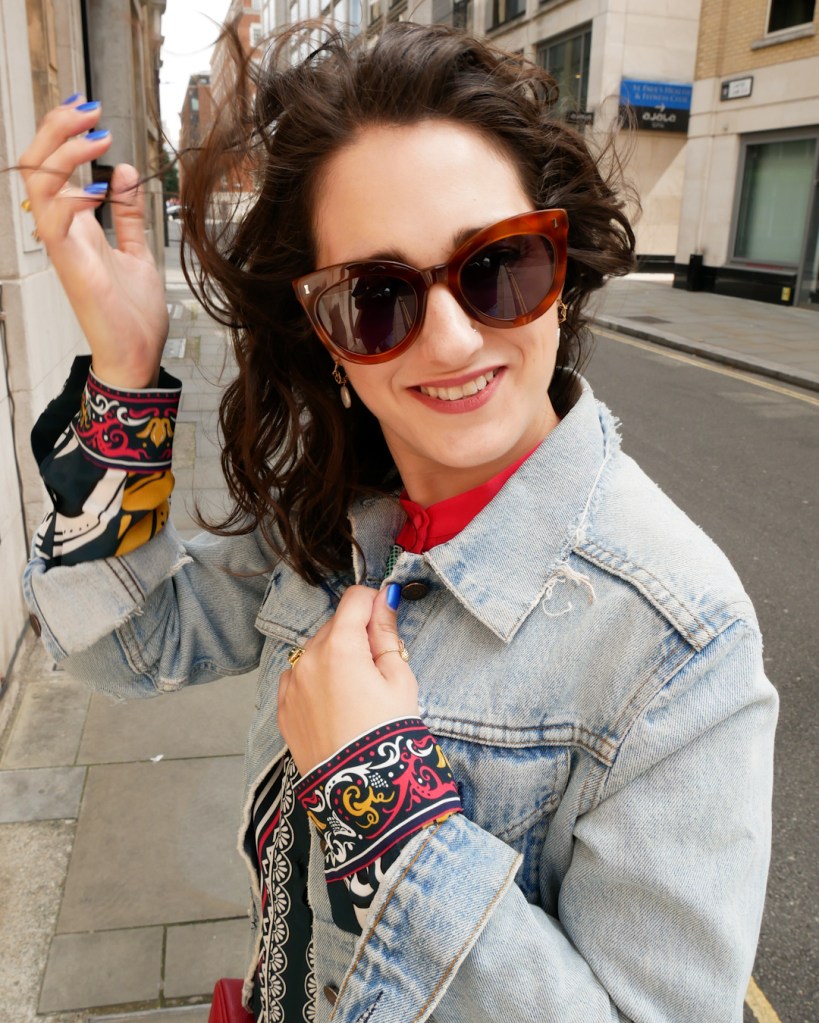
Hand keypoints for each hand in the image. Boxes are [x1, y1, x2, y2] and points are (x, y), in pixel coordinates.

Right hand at [17, 97, 168, 387]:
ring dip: (64, 152)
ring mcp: (64, 247)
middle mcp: (63, 231)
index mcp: (77, 225)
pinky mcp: (72, 266)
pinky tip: (97, 187)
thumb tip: (124, 172)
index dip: (63, 133)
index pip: (53, 167)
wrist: (137, 356)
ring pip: (38, 184)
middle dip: (57, 129)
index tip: (89, 110)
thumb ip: (127, 214)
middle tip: (89, 109)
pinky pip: (53, 222)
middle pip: (37, 165)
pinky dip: (70, 197)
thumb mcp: (137, 251)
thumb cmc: (133, 313)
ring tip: (97, 135)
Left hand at [278, 585, 418, 775]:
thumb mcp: (399, 679)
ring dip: (335, 657)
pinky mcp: (284, 707)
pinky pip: (300, 678)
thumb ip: (386, 634)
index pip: (354, 600)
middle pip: (335, 626)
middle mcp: (307, 658)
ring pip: (315, 651)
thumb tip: (383, 600)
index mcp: (339, 646)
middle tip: (378, 668)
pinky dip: (316, 680)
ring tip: (356, 692)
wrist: (361, 789)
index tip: (386, 619)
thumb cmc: (388, 732)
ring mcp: (291, 683)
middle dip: (356, 636)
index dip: (374, 604)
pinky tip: (336, 704)